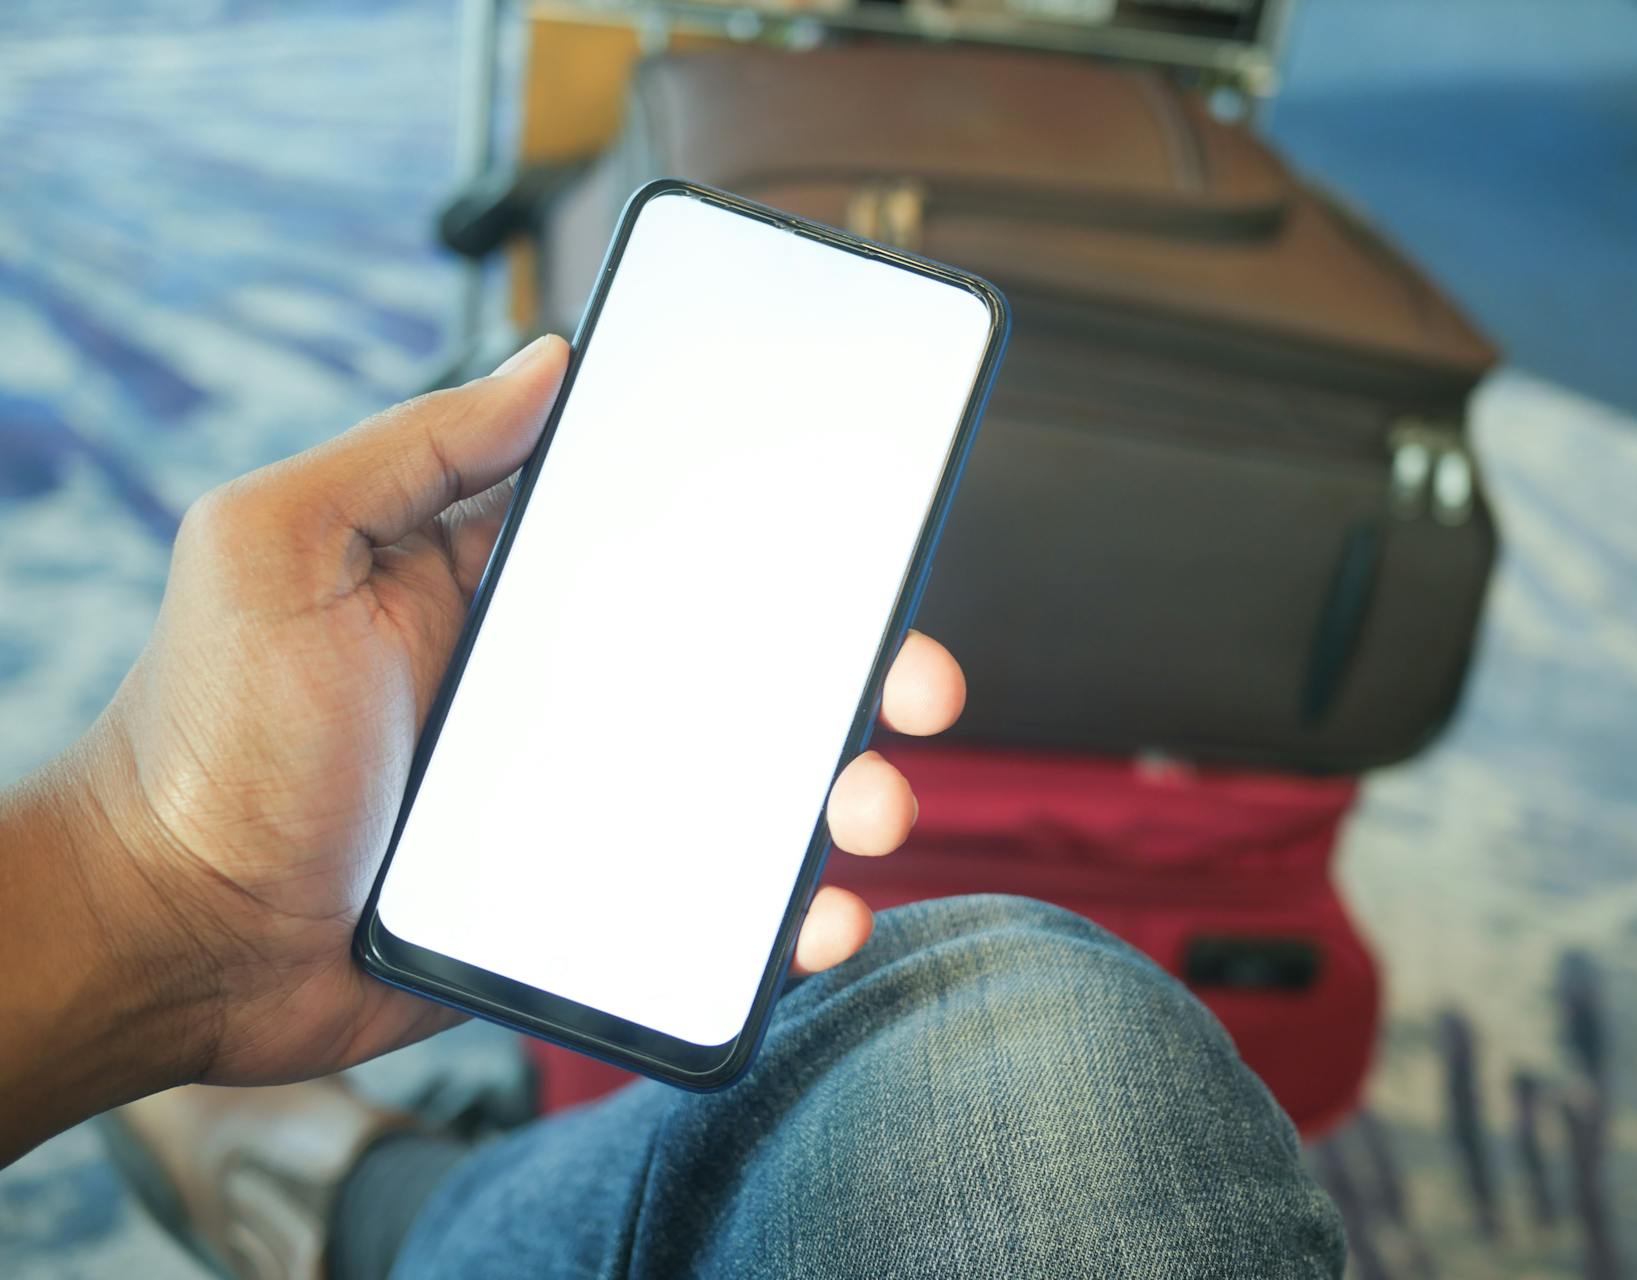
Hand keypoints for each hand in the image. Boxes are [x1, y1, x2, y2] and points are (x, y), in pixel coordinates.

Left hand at [0, 336, 963, 1151]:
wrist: (171, 940)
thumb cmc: (205, 740)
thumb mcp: (277, 549)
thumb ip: (414, 450)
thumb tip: (551, 356)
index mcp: (514, 586)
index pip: (676, 537)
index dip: (783, 530)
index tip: (869, 530)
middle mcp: (568, 682)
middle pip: (749, 661)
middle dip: (856, 667)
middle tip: (918, 686)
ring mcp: (587, 794)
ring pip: (753, 783)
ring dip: (842, 790)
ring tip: (870, 809)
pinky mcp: (590, 898)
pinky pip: (712, 901)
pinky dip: (783, 912)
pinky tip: (817, 917)